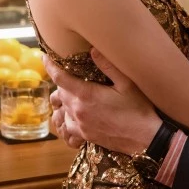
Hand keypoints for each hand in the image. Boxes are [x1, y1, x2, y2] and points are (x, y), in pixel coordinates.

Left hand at [44, 51, 161, 155]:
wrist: (144, 139)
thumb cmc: (138, 109)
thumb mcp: (127, 83)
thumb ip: (108, 66)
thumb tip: (93, 50)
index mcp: (87, 96)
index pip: (60, 78)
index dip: (50, 66)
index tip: (44, 57)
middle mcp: (79, 111)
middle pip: (60, 92)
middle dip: (62, 81)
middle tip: (71, 73)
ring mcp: (80, 125)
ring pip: (62, 108)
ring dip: (65, 99)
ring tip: (75, 92)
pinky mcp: (85, 136)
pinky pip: (67, 125)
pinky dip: (69, 116)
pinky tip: (78, 112)